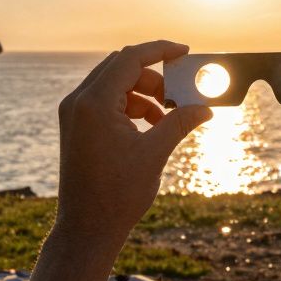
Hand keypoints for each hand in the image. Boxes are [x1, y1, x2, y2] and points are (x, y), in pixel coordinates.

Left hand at [55, 41, 211, 239]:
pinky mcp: (76, 126)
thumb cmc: (117, 195)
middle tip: (178, 94)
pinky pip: (105, 101)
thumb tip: (206, 108)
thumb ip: (180, 123)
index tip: (185, 52)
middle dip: (154, 76)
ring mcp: (74, 113)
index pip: (129, 58)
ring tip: (165, 118)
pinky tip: (149, 127)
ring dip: (143, 93)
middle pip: (121, 67)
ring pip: (114, 84)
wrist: (86, 229)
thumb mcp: (155, 153)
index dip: (160, 50)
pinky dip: (130, 106)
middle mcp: (78, 101)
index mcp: (94, 103)